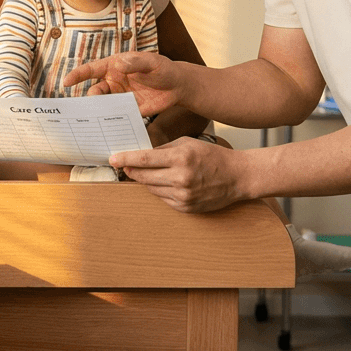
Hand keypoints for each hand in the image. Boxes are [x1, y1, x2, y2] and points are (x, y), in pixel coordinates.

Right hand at [64, 51, 184, 115]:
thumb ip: (136, 62)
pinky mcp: (128, 110)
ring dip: (100, 113)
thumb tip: (119, 64)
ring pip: (103, 106)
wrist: (178, 86)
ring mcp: (120, 97)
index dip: (77, 75)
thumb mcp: (151, 62)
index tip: (66, 82)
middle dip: (92, 100)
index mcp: (114, 66)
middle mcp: (113, 82)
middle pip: (95, 92)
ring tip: (98, 122)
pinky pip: (116, 117)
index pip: (91, 70)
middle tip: (94, 107)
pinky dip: (112, 122)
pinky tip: (111, 130)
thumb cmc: (163, 68)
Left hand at [110, 136, 243, 212]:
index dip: (125, 159)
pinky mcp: (186, 207)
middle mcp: (181, 178)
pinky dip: (161, 190)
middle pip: (143, 177)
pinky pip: (163, 198)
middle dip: (132, 170)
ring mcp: (183, 195)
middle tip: (124, 164)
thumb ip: (163, 149)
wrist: (237, 177)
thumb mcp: (188, 143)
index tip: (113, 158)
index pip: (145, 159)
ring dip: (147, 181)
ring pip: (151, 189)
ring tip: (155, 172)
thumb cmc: (212, 156)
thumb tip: (140, 155)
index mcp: (181, 158)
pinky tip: (169, 183)